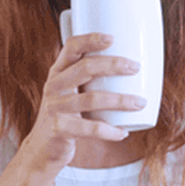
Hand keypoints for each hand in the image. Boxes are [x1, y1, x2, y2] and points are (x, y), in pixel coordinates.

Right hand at [19, 32, 145, 170]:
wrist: (43, 148)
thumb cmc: (68, 115)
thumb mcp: (72, 92)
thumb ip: (91, 79)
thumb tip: (135, 69)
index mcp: (59, 71)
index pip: (71, 47)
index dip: (90, 39)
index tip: (112, 38)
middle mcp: (54, 85)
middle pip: (85, 68)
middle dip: (113, 65)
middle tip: (136, 67)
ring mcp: (55, 107)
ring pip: (91, 99)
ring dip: (120, 100)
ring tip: (140, 102)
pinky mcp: (59, 129)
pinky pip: (89, 129)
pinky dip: (110, 130)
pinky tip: (123, 132)